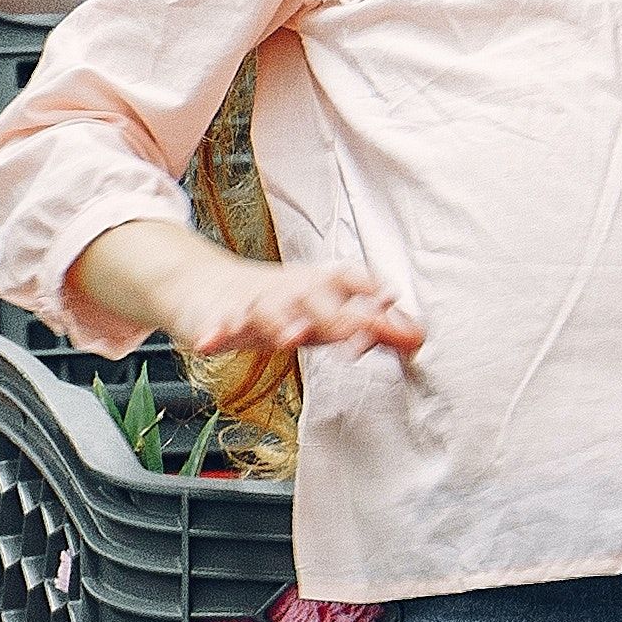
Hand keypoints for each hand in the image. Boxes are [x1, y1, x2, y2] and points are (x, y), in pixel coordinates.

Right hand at [178, 256, 429, 363]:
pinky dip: (214, 332)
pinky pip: (217, 325)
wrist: (205, 286)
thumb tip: (416, 336)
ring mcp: (252, 303)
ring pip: (267, 309)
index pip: (347, 279)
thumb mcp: (320, 313)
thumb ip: (367, 326)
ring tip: (291, 336)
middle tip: (355, 332)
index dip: (370, 292)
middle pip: (312, 297)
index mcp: (316, 286)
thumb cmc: (275, 303)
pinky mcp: (218, 316)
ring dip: (280, 321)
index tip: (392, 304)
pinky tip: (212, 342)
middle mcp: (288, 290)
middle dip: (334, 315)